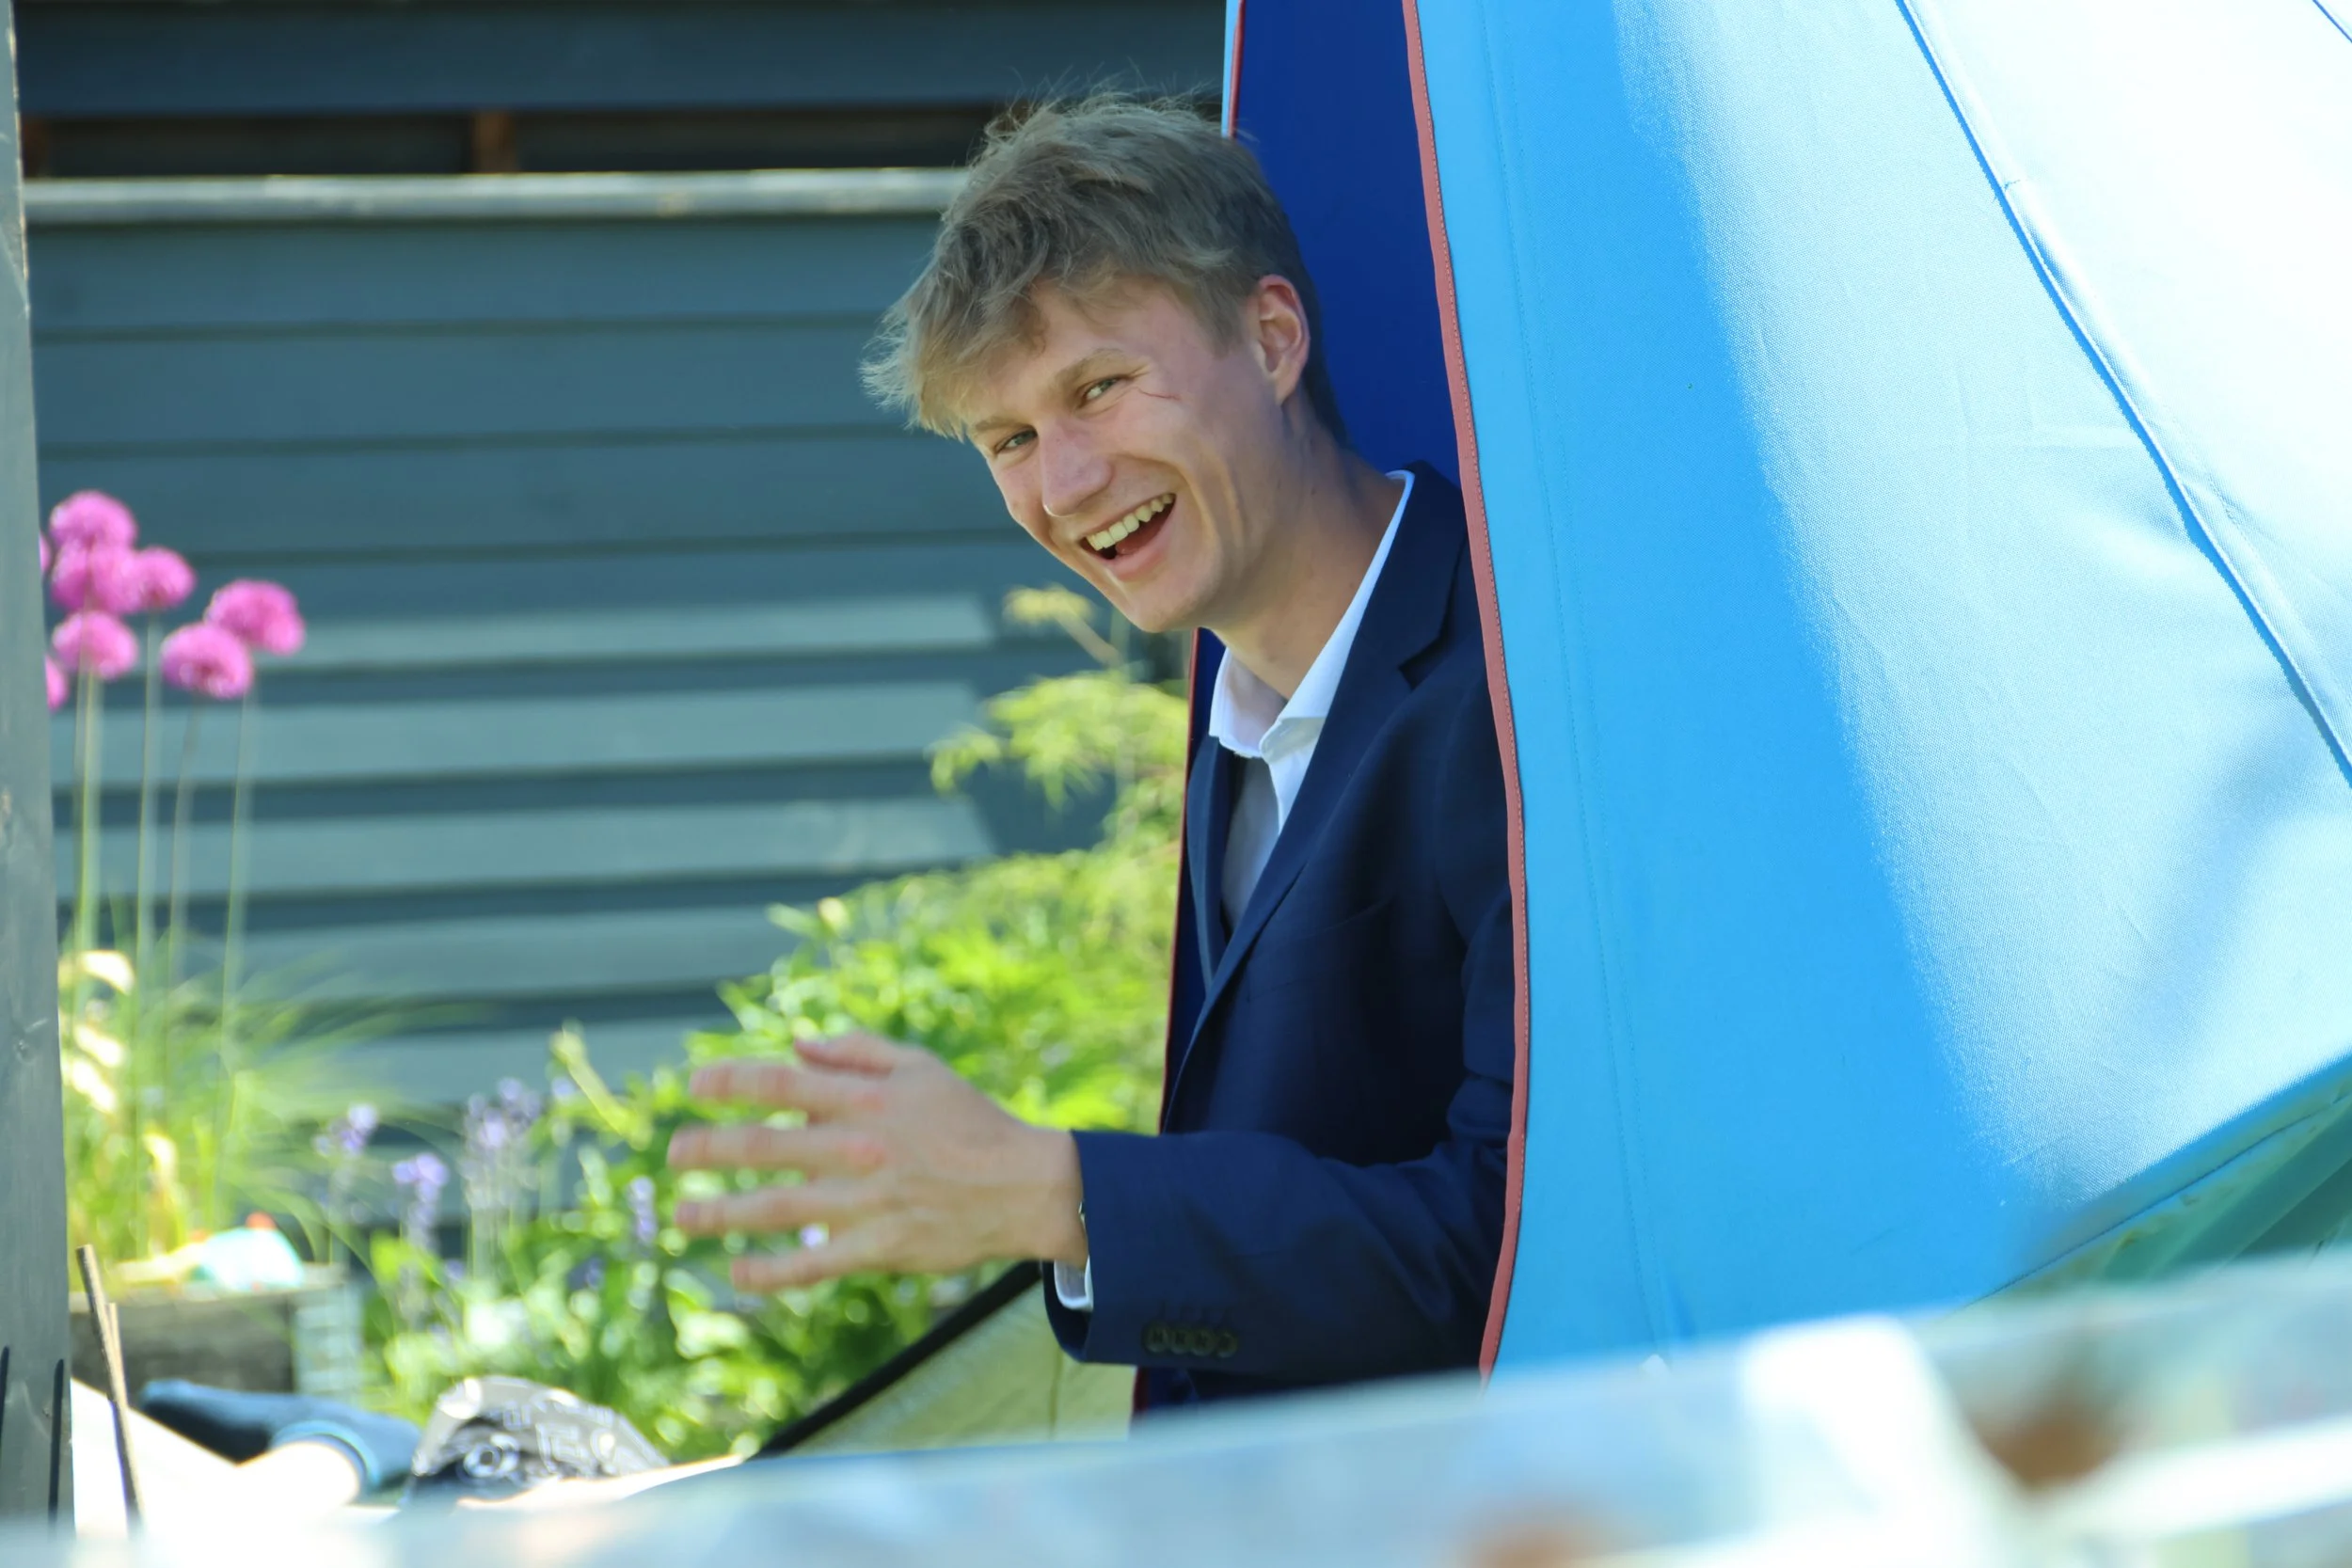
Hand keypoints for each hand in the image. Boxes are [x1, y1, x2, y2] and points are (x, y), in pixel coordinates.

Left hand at [666, 1033, 1086, 1292]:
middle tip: (673, 1154)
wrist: (1024, 1187)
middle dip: (708, 1148)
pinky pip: (812, 1264)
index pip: (781, 1082)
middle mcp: (858, 1147)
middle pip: (764, 1146)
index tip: (692, 1085)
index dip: (730, 1082)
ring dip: (720, 1212)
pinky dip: (770, 1271)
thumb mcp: (922, 1068)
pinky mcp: (878, 1248)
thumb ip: (857, 1051)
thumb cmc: (970, 1121)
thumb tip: (797, 1042)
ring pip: (776, 1207)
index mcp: (866, 1099)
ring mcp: (865, 1202)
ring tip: (683, 1215)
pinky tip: (737, 1272)